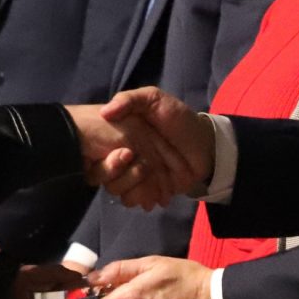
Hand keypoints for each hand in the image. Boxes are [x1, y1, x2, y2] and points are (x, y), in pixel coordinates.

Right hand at [87, 87, 215, 208]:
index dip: (104, 156)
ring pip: (115, 189)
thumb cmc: (178, 118)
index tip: (125, 154)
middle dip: (120, 173)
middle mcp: (118, 156)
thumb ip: (129, 100)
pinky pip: (131, 200)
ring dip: (133, 186)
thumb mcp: (154, 98)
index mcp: (115, 135)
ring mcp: (131, 174)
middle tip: (143, 167)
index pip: (93, 150)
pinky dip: (143, 197)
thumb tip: (104, 113)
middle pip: (99, 174)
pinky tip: (158, 192)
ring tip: (153, 177)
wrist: (206, 145)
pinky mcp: (144, 190)